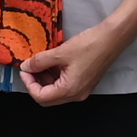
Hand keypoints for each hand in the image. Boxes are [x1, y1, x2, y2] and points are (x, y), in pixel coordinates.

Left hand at [14, 15, 130, 106]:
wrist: (112, 38)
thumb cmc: (90, 45)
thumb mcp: (60, 52)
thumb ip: (40, 61)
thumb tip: (26, 67)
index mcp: (70, 90)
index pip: (41, 97)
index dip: (29, 84)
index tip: (24, 70)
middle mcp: (76, 95)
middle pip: (47, 98)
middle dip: (35, 84)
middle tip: (29, 68)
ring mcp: (81, 90)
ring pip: (56, 93)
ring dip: (45, 80)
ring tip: (40, 63)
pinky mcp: (84, 83)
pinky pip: (64, 86)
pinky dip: (55, 77)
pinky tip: (52, 63)